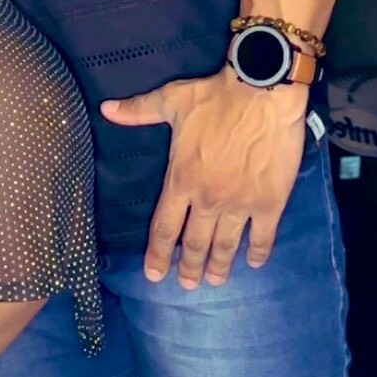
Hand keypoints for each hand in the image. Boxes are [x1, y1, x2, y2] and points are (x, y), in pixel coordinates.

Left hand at [101, 69, 306, 288]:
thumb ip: (138, 111)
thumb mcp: (171, 101)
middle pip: (195, 244)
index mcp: (182, 180)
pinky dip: (258, 252)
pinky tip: (254, 263)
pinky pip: (263, 235)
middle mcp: (208, 199)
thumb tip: (106, 109)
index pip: (164, 227)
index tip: (154, 275)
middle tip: (187, 285)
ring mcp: (240, 203)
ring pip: (226, 245)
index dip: (158, 254)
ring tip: (215, 282)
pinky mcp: (270, 201)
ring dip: (219, 266)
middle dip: (189, 268)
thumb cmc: (215, 96)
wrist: (263, 91)